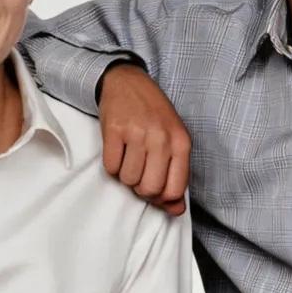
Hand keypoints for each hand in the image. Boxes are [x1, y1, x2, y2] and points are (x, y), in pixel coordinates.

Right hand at [98, 63, 189, 215]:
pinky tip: (118, 150)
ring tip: (129, 157)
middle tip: (140, 172)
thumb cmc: (153, 115)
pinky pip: (111, 167)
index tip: (156, 188)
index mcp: (181, 142)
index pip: (175, 189)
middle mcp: (161, 138)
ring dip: (125, 175)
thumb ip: (176, 176)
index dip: (162, 198)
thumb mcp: (173, 141)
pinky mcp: (113, 130)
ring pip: (128, 180)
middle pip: (150, 189)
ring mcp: (137, 133)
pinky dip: (112, 165)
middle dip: (141, 188)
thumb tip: (176, 211)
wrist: (127, 81)